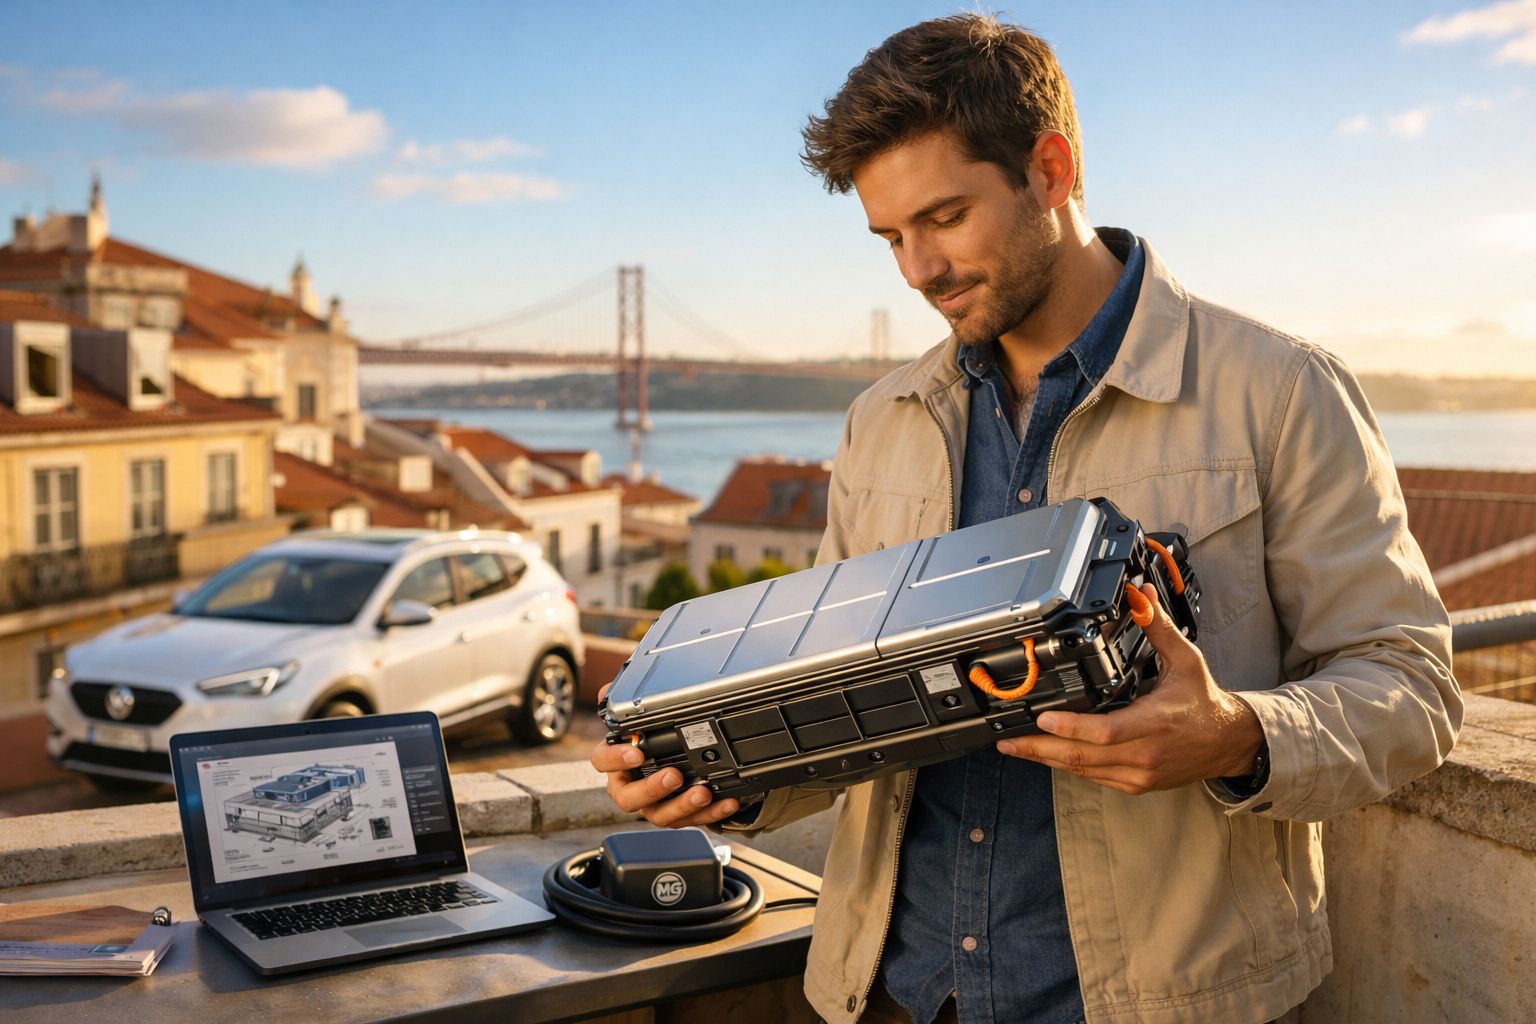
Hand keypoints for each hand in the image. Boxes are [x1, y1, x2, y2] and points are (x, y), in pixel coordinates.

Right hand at [590, 683, 741, 826]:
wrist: (677, 756)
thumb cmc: (650, 737)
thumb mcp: (637, 713)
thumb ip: (622, 699)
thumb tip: (606, 692)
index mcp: (616, 762)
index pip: (603, 762)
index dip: (616, 759)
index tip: (636, 753)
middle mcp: (631, 787)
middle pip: (629, 798)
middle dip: (652, 789)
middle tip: (674, 776)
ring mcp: (653, 805)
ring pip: (660, 815)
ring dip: (682, 805)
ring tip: (702, 793)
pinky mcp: (678, 815)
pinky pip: (692, 819)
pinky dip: (710, 812)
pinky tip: (726, 802)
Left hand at [995, 583, 1263, 794]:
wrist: (1228, 743)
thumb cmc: (1203, 701)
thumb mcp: (1185, 659)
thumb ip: (1157, 627)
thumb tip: (1140, 594)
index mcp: (1155, 722)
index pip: (1106, 731)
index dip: (1070, 727)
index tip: (1042, 716)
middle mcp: (1145, 753)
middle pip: (1084, 756)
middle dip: (1040, 749)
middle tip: (1008, 740)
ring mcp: (1139, 773)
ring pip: (1084, 769)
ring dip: (1047, 759)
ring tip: (1016, 747)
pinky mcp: (1136, 783)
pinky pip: (1095, 776)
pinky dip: (1069, 764)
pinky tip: (1048, 754)